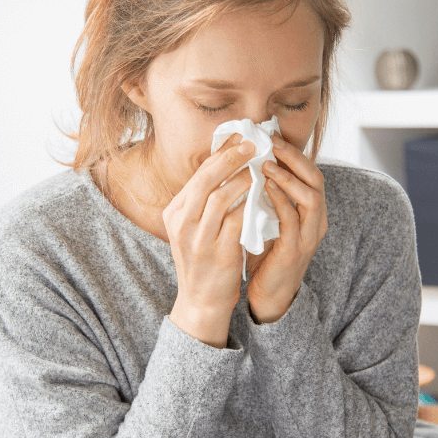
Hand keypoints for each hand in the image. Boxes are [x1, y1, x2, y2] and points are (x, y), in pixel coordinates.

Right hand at [165, 138, 254, 347]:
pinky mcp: (218, 253)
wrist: (201, 301)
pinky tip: (263, 195)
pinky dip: (250, 205)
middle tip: (251, 144)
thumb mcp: (193, 228)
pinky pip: (236, 221)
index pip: (197, 175)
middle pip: (205, 180)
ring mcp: (198, 239)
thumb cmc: (203, 260)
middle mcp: (182, 223)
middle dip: (229, 158)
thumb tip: (226, 164)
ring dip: (242, 179)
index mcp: (174, 213)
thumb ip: (204, 201)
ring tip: (259, 167)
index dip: (219, 154)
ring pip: (219, 197)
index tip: (238, 137)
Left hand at [247, 135, 327, 323]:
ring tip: (267, 162)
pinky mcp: (295, 251)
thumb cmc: (266, 253)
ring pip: (310, 198)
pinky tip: (264, 188)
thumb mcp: (267, 217)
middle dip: (295, 157)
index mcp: (310, 210)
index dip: (293, 152)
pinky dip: (280, 201)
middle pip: (316, 178)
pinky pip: (293, 221)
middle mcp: (316, 220)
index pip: (309, 171)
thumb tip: (246, 163)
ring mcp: (308, 236)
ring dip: (288, 177)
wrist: (268, 294)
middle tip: (271, 141)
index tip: (271, 134)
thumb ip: (264, 194)